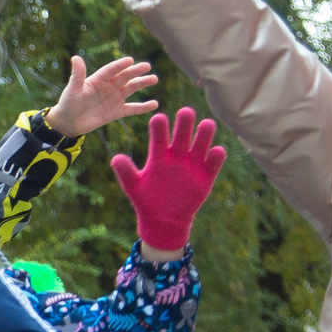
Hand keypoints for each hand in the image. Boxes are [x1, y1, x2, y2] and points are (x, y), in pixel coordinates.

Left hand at [46, 55, 160, 138]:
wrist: (68, 123)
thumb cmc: (68, 104)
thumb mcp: (72, 90)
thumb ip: (77, 75)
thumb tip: (75, 57)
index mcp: (98, 79)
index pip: (111, 70)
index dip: (119, 65)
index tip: (130, 60)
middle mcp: (108, 86)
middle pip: (124, 77)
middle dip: (135, 71)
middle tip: (147, 66)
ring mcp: (114, 98)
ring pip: (131, 89)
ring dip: (142, 83)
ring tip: (154, 79)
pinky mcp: (116, 112)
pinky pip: (132, 108)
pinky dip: (143, 107)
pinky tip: (154, 104)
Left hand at [108, 106, 226, 257]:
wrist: (164, 220)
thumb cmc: (146, 201)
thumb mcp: (134, 187)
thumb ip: (126, 172)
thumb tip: (115, 158)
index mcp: (159, 155)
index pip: (159, 136)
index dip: (159, 127)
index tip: (158, 118)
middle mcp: (177, 155)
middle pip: (182, 134)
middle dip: (184, 123)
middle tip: (186, 111)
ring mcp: (192, 164)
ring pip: (201, 143)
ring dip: (205, 134)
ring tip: (207, 124)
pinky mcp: (206, 175)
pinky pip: (213, 163)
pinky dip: (216, 156)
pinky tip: (216, 151)